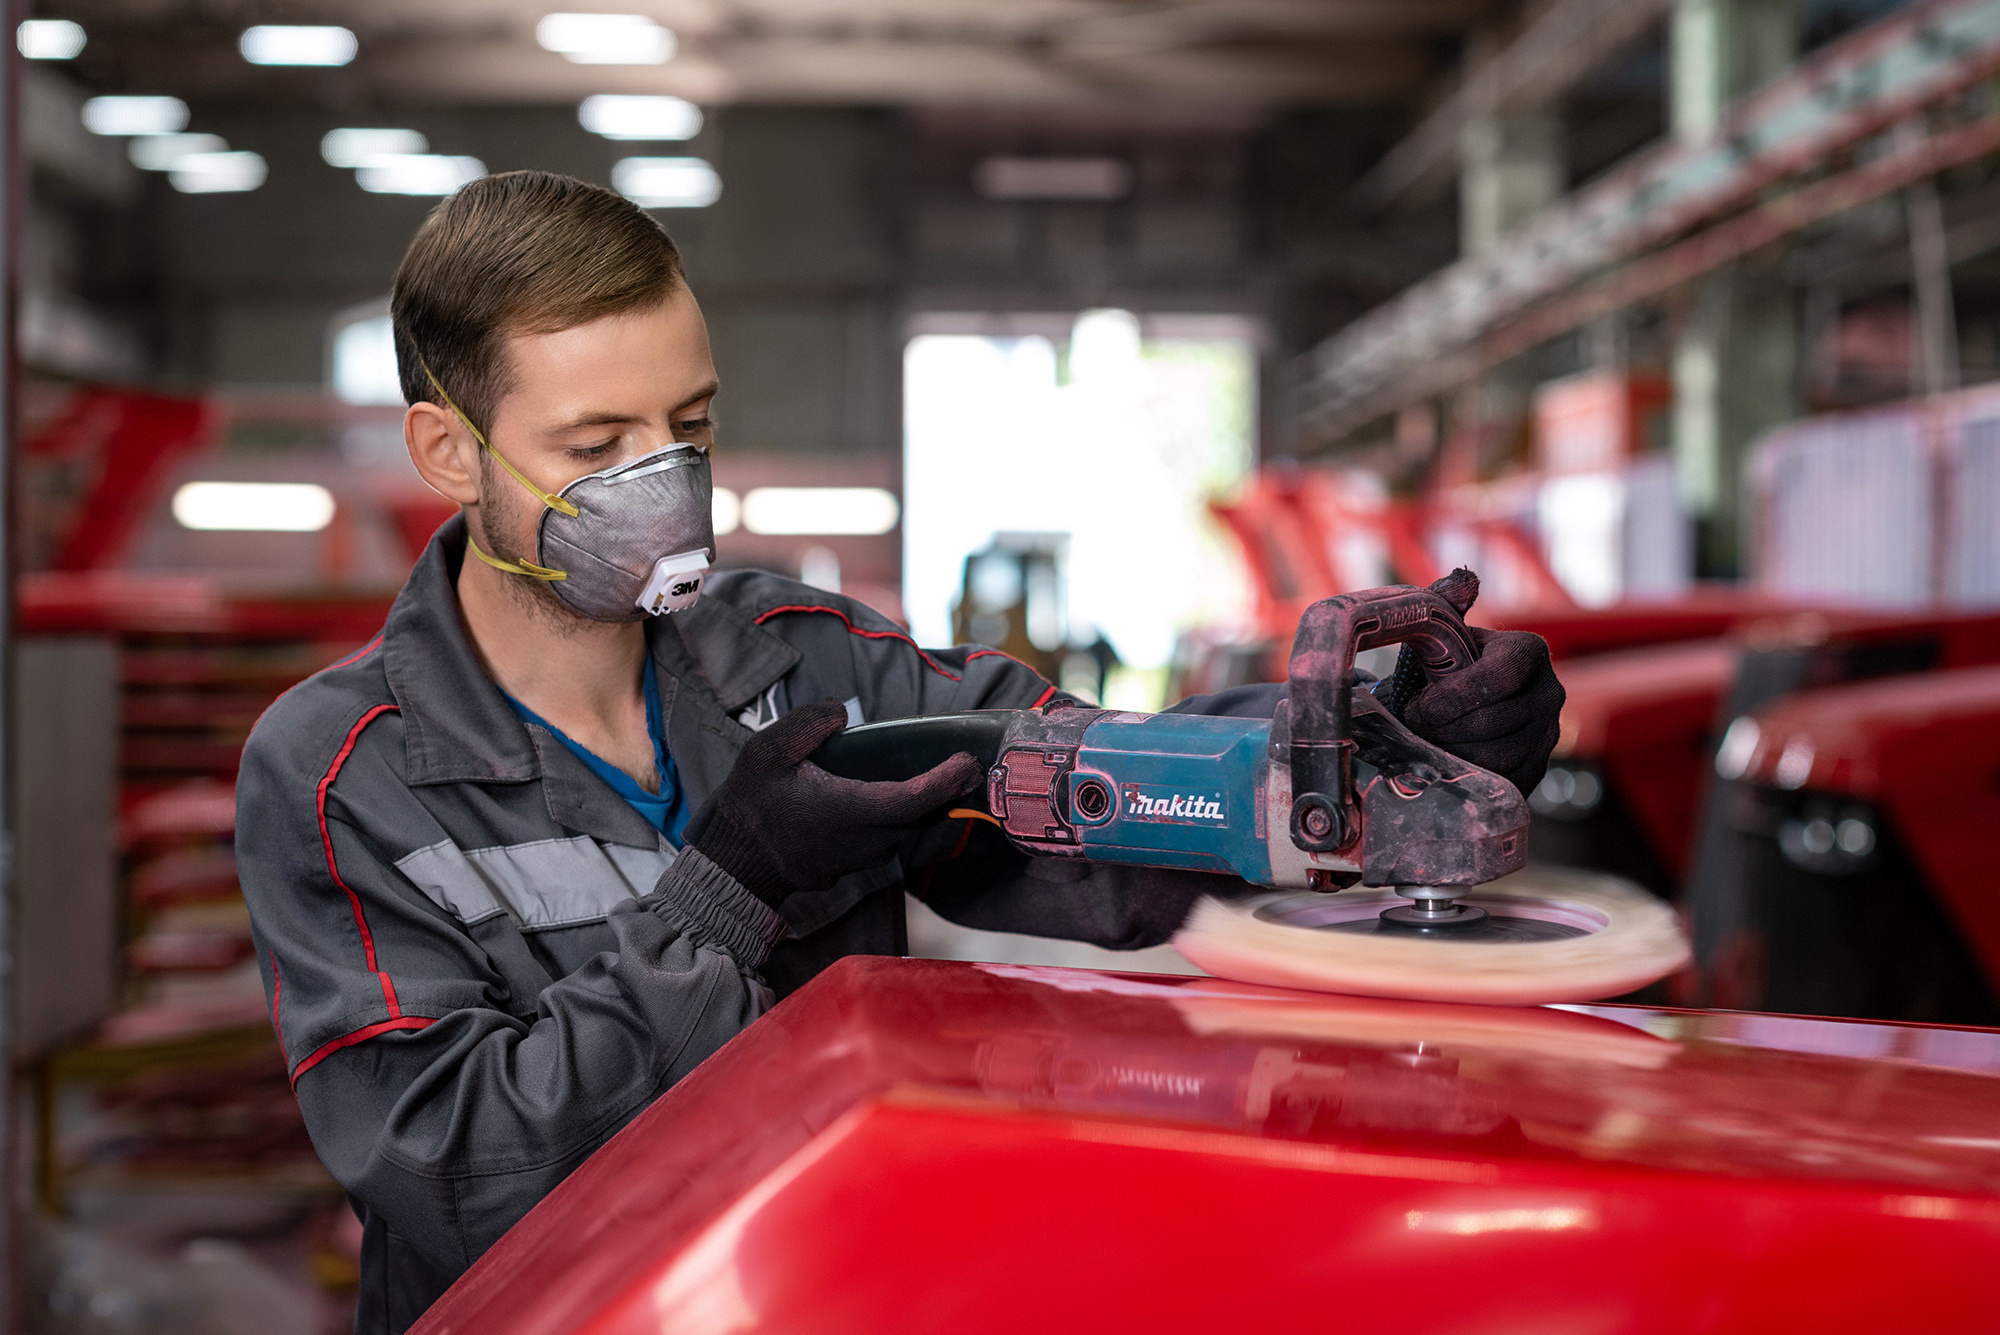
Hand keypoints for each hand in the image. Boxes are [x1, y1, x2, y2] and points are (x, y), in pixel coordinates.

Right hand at [685, 699, 983, 904]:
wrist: (735, 860)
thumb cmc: (752, 806)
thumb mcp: (767, 752)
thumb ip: (807, 726)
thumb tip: (841, 713)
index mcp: (850, 810)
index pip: (913, 799)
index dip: (944, 781)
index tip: (966, 761)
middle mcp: (867, 839)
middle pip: (923, 814)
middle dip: (950, 788)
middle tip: (970, 762)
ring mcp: (865, 855)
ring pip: (911, 828)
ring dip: (931, 802)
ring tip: (949, 773)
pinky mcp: (858, 861)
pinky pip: (895, 835)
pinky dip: (911, 814)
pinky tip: (911, 793)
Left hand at [1399, 569, 1563, 795]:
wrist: (1460, 704)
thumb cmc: (1446, 664)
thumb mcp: (1444, 631)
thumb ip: (1446, 602)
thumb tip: (1462, 580)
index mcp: (1528, 650)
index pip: (1498, 677)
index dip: (1452, 697)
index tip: (1417, 705)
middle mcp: (1551, 690)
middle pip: (1497, 720)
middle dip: (1445, 728)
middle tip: (1414, 727)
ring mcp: (1550, 732)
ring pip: (1502, 754)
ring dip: (1455, 752)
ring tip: (1427, 743)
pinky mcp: (1539, 766)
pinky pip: (1508, 779)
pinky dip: (1471, 774)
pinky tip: (1446, 762)